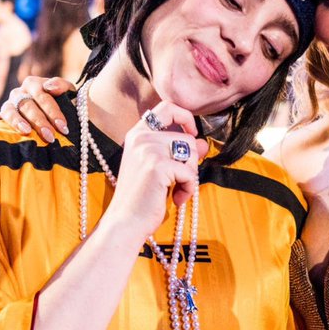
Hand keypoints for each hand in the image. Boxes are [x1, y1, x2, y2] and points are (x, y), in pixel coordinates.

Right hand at [0, 76, 75, 142]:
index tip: (63, 127)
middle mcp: (21, 92)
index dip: (53, 111)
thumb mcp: (70, 94)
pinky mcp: (4, 116)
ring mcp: (11, 104)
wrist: (63, 118)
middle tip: (50, 137)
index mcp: (34, 84)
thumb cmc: (66, 105)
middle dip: (40, 122)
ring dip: (19, 122)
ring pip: (12, 111)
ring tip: (26, 132)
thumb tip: (49, 87)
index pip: (42, 95)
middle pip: (28, 105)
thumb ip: (63, 86)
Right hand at [103, 102, 209, 238]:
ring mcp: (148, 149)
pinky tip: (176, 199)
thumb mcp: (159, 169)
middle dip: (190, 162)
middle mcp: (141, 137)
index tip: (192, 132)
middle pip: (186, 137)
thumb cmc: (141, 199)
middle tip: (180, 180)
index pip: (166, 107)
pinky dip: (188, 189)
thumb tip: (203, 143)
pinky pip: (190, 172)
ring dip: (190, 176)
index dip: (185, 116)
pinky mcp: (158, 166)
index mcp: (137, 134)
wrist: (125, 222)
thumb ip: (177, 152)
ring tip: (176, 190)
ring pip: (191, 152)